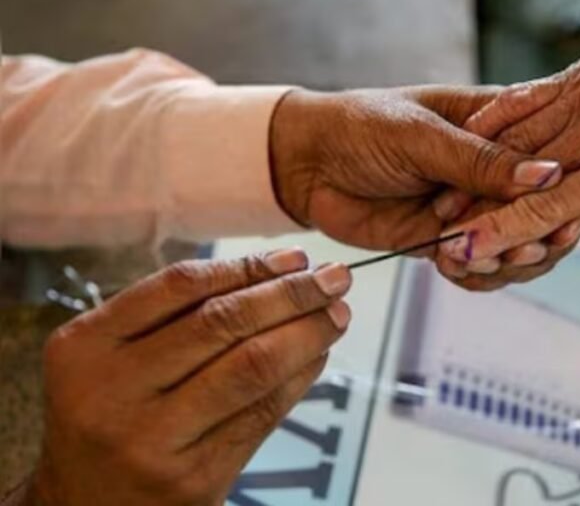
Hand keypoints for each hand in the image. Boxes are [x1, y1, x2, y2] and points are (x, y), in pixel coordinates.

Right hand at [25, 250, 350, 504]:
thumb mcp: (111, 360)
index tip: (295, 258)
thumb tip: (280, 273)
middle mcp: (113, 391)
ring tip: (337, 314)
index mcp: (85, 347)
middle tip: (334, 279)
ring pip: (252, 366)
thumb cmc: (110, 417)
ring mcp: (153, 439)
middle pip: (224, 322)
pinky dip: (300, 378)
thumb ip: (174, 317)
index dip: (248, 267)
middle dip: (292, 294)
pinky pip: (263, 414)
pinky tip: (318, 357)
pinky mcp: (194, 478)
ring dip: (307, 333)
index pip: (181, 286)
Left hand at [269, 86, 562, 253]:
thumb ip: (481, 161)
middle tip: (527, 248)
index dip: (564, 190)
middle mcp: (494, 169)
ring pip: (517, 244)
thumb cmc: (360, 126)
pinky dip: (476, 275)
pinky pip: (480, 267)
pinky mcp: (449, 240)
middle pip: (544, 210)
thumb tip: (547, 175)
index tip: (564, 215)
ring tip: (487, 260)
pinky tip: (456, 268)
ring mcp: (473, 207)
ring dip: (509, 259)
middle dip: (538, 234)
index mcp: (500, 124)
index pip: (552, 157)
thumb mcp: (421, 134)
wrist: (303, 163)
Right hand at [435, 7, 579, 312]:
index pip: (550, 208)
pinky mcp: (575, 74)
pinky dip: (490, 123)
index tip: (464, 252)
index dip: (501, 232)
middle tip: (438, 237)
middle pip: (519, 177)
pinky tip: (464, 142)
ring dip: (473, 172)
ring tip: (442, 202)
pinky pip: (521, 98)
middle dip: (474, 210)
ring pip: (512, 138)